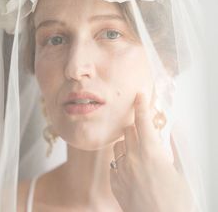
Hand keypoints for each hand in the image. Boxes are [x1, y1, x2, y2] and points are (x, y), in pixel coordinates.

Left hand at [110, 93, 193, 211]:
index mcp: (151, 153)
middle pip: (128, 130)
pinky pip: (113, 163)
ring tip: (139, 151)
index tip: (139, 95)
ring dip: (127, 143)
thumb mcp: (183, 172)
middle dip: (136, 127)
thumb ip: (178, 146)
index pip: (142, 121)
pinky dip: (121, 160)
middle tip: (145, 132)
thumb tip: (175, 128)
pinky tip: (131, 167)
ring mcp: (121, 171)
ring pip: (118, 145)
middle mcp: (132, 159)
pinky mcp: (115, 184)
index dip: (141, 105)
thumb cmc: (177, 202)